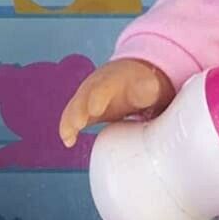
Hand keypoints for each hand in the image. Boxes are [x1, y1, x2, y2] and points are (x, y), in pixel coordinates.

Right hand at [59, 58, 174, 146]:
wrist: (128, 77)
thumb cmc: (139, 83)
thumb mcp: (147, 84)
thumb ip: (146, 87)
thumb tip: (150, 86)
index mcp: (112, 78)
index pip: (103, 87)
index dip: (98, 98)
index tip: (95, 110)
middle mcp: (95, 85)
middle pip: (84, 97)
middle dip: (79, 110)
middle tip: (78, 124)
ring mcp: (86, 96)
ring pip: (74, 107)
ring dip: (70, 121)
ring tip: (68, 137)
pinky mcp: (83, 109)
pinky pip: (72, 117)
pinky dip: (68, 128)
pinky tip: (69, 142)